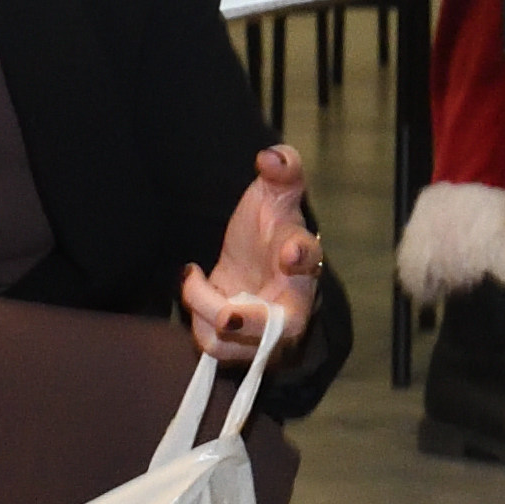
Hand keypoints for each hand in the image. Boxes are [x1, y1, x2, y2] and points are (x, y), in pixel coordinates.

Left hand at [181, 143, 323, 361]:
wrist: (254, 266)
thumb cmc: (269, 233)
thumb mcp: (274, 195)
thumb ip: (282, 170)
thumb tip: (271, 156)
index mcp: (303, 261)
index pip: (309, 259)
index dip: (300, 255)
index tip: (289, 252)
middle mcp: (291, 305)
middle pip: (279, 329)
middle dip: (251, 322)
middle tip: (227, 316)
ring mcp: (265, 333)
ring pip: (231, 337)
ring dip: (202, 305)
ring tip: (195, 277)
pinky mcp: (240, 348)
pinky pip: (212, 345)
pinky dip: (195, 315)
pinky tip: (198, 288)